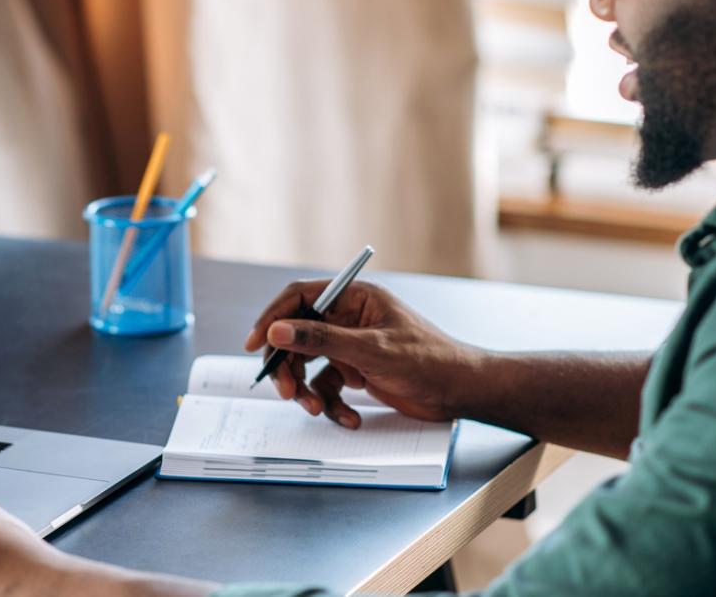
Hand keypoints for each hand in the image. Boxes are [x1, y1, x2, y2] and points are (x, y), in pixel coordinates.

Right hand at [244, 280, 483, 427]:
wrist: (460, 392)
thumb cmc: (428, 361)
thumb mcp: (371, 350)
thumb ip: (321, 339)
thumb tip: (277, 330)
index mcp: (354, 297)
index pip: (300, 298)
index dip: (273, 319)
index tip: (255, 345)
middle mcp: (349, 318)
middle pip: (298, 336)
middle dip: (289, 367)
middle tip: (285, 391)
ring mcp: (352, 345)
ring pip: (309, 365)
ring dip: (308, 390)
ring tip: (317, 408)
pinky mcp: (357, 371)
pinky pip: (328, 386)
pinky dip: (333, 404)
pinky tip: (350, 417)